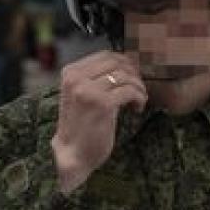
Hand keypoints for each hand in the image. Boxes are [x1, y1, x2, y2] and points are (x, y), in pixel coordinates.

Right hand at [50, 51, 146, 194]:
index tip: (133, 75)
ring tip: (139, 100)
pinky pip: (130, 91)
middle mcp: (77, 78)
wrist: (72, 154)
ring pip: (125, 76)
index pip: (105, 55)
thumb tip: (126, 64)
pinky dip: (139, 98)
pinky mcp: (102, 104)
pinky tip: (137, 108)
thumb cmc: (79, 126)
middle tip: (138, 88)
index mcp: (70, 72)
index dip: (124, 63)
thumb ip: (96, 78)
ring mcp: (89, 90)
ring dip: (138, 87)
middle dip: (133, 74)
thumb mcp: (81, 94)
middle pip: (117, 63)